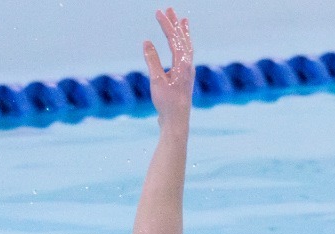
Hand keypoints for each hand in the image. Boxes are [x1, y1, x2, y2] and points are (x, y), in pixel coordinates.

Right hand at [142, 8, 192, 130]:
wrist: (177, 121)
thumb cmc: (167, 103)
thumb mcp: (156, 81)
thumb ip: (152, 60)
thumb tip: (146, 42)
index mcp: (182, 64)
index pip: (174, 39)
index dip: (166, 24)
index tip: (159, 12)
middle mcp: (188, 65)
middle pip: (182, 39)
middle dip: (175, 24)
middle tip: (169, 9)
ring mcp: (188, 71)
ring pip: (186, 46)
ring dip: (183, 33)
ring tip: (182, 21)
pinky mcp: (185, 77)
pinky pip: (185, 55)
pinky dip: (183, 45)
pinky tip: (180, 45)